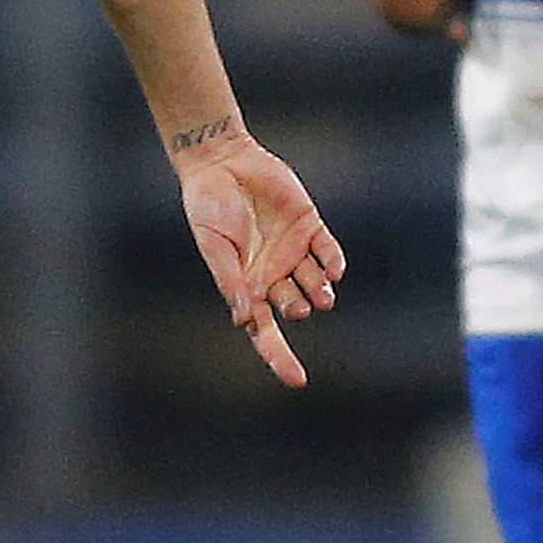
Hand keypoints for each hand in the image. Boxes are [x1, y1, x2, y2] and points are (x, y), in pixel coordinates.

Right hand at [172, 124, 344, 387]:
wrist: (221, 162)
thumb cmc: (208, 207)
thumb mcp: (214, 247)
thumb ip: (231, 281)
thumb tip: (246, 320)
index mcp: (247, 286)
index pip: (265, 332)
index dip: (280, 357)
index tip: (298, 381)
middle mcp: (273, 274)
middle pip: (293, 308)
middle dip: (298, 309)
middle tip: (298, 305)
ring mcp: (293, 251)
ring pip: (316, 284)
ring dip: (320, 292)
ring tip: (322, 295)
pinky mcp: (309, 226)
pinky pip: (328, 252)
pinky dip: (334, 263)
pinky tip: (334, 270)